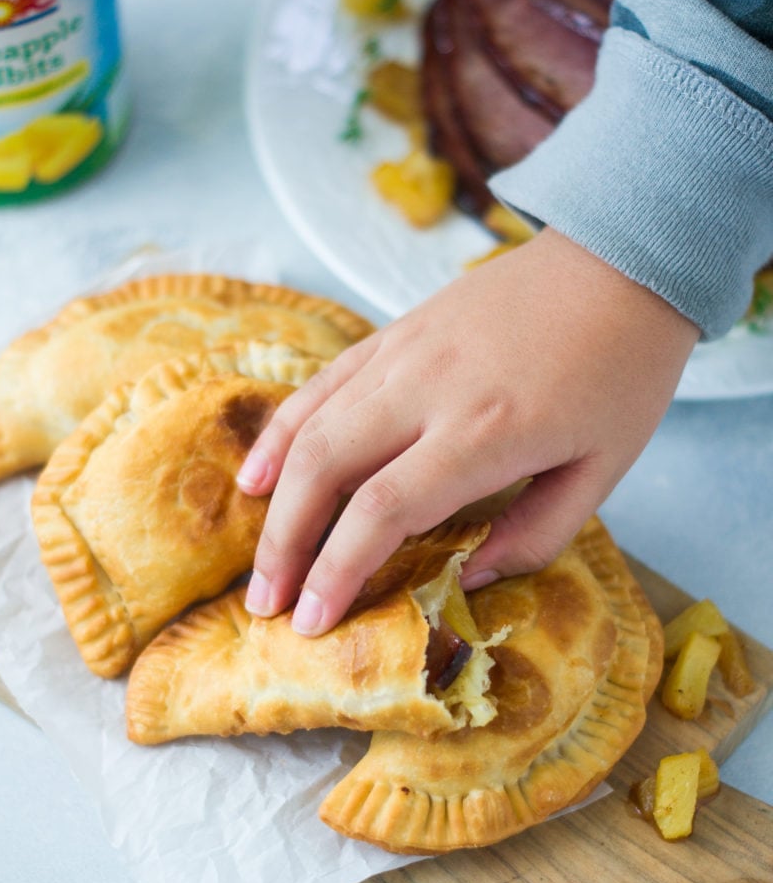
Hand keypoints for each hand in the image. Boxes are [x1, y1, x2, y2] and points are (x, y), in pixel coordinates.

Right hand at [238, 228, 698, 633]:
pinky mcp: (396, 331)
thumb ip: (535, 535)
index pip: (384, 510)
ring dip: (275, 500)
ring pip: (311, 426)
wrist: (621, 259)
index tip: (314, 623)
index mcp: (485, 432)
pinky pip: (322, 384)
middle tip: (268, 605)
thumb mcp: (603, 469)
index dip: (338, 571)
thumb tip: (468, 578)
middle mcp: (428, 389)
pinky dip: (283, 432)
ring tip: (263, 561)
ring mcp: (404, 352)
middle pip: (325, 469)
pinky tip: (260, 475)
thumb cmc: (623, 372)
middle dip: (286, 545)